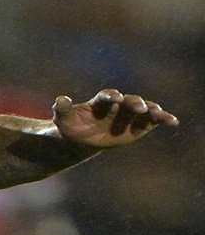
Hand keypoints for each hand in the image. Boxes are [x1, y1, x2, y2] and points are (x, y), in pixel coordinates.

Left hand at [51, 89, 177, 148]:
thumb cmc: (71, 127)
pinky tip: (173, 121)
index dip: (111, 96)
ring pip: (144, 109)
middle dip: (135, 103)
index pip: (108, 95)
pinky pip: (153, 120)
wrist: (80, 139)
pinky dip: (163, 119)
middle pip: (129, 101)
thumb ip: (62, 110)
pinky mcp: (139, 124)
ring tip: (159, 114)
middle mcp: (119, 105)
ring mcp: (130, 114)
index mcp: (101, 102)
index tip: (115, 97)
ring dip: (152, 110)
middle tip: (140, 107)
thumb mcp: (63, 120)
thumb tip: (60, 99)